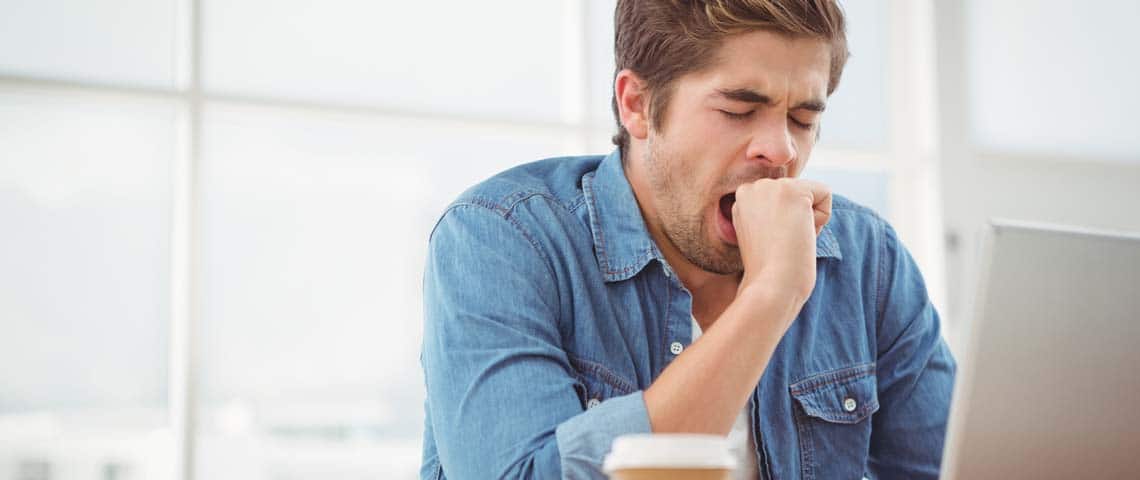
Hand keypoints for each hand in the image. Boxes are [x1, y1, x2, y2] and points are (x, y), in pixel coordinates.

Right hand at [731, 178, 831, 318]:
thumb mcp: (761, 234)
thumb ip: (770, 214)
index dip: (785, 224)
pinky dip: (822, 218)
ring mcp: (770, 186)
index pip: (783, 199)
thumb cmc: (769, 272)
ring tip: (789, 240)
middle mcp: (752, 187)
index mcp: (742, 199)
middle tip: (781, 244)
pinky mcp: (791, 190)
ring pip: (811, 193)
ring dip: (809, 221)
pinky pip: (825, 193)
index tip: (771, 244)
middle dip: (798, 220)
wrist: (770, 286)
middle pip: (798, 193)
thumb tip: (792, 207)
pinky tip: (801, 233)